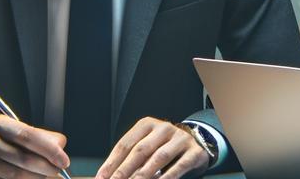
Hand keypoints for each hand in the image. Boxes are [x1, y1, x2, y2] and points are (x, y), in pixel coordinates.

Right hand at [0, 115, 70, 178]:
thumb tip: (60, 146)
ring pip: (17, 176)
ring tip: (47, 177)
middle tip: (59, 172)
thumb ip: (41, 136)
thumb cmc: (0, 142)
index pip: (27, 136)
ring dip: (37, 178)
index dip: (49, 150)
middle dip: (47, 168)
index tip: (64, 161)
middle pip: (23, 159)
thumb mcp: (15, 131)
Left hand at [95, 118, 211, 178]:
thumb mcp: (148, 146)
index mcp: (146, 125)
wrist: (197, 142)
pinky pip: (179, 166)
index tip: (102, 177)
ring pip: (159, 157)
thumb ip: (131, 158)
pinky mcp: (194, 151)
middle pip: (140, 150)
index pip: (125, 144)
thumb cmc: (165, 146)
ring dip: (143, 174)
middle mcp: (163, 128)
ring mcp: (180, 139)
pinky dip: (167, 177)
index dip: (111, 163)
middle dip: (124, 170)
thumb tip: (110, 175)